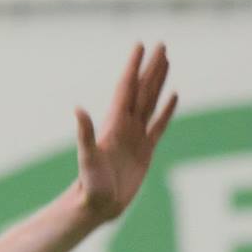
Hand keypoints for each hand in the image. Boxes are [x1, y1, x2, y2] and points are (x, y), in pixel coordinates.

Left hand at [73, 43, 176, 223]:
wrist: (98, 205)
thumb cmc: (89, 184)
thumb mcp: (87, 158)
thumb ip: (85, 133)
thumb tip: (78, 109)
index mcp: (114, 123)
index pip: (126, 88)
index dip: (133, 67)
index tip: (141, 46)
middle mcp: (125, 125)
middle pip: (142, 89)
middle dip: (151, 67)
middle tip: (162, 45)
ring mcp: (136, 136)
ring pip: (151, 102)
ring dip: (159, 82)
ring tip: (167, 62)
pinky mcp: (146, 150)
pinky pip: (159, 125)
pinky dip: (167, 110)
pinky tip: (173, 96)